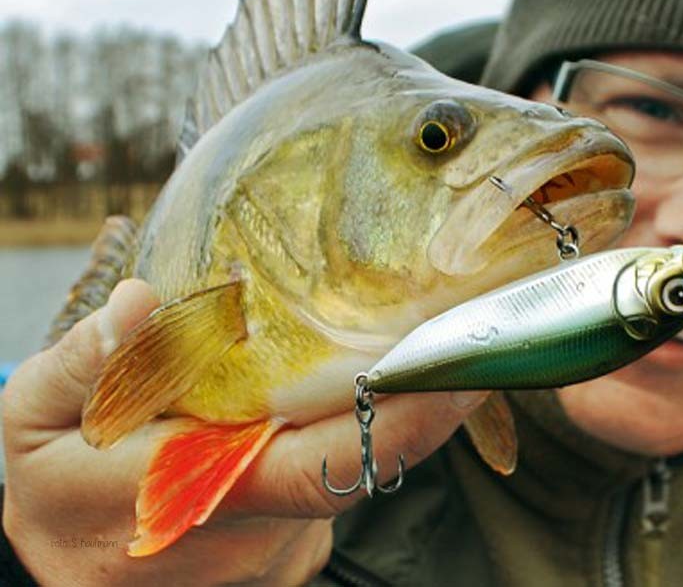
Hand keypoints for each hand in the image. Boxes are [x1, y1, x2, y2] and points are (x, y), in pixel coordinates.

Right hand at [2, 279, 486, 585]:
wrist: (62, 571)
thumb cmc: (56, 486)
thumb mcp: (37, 420)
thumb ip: (85, 363)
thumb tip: (138, 303)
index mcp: (194, 495)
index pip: (322, 467)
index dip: (402, 419)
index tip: (459, 366)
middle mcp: (253, 533)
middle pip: (358, 459)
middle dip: (410, 396)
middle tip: (455, 326)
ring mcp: (278, 552)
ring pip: (347, 469)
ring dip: (367, 412)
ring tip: (388, 349)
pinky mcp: (291, 554)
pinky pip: (331, 485)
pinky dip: (338, 438)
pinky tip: (320, 400)